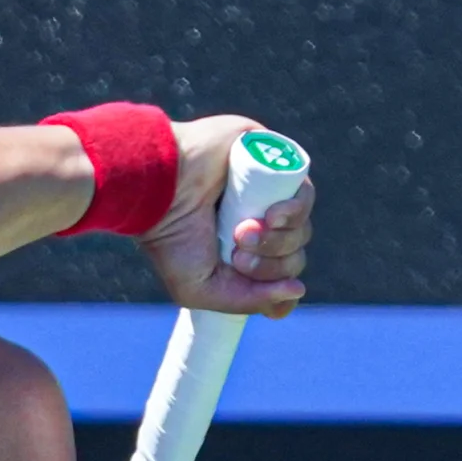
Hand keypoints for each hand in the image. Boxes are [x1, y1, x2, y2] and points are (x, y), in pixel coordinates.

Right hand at [138, 115, 313, 315]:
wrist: (157, 189)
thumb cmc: (170, 239)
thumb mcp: (201, 289)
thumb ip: (248, 299)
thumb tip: (297, 290)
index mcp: (241, 250)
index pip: (282, 274)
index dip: (281, 287)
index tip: (262, 287)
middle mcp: (257, 221)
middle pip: (294, 254)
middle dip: (272, 264)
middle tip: (238, 254)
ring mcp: (266, 192)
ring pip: (301, 226)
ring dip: (279, 239)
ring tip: (244, 230)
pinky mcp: (272, 161)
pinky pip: (304, 190)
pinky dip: (296, 209)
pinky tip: (272, 214)